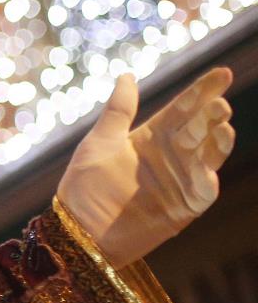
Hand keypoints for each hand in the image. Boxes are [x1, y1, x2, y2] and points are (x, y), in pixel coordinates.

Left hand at [56, 68, 234, 266]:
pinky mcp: (185, 207)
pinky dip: (208, 179)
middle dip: (212, 115)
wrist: (78, 229)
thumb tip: (127, 75)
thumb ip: (118, 112)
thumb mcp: (100, 143)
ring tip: (224, 126)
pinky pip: (203, 190)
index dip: (202, 91)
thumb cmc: (83, 186)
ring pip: (208, 156)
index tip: (223, 73)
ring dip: (218, 142)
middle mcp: (172, 154)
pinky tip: (209, 168)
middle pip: (199, 128)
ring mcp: (181, 179)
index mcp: (152, 136)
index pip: (183, 108)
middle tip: (220, 103)